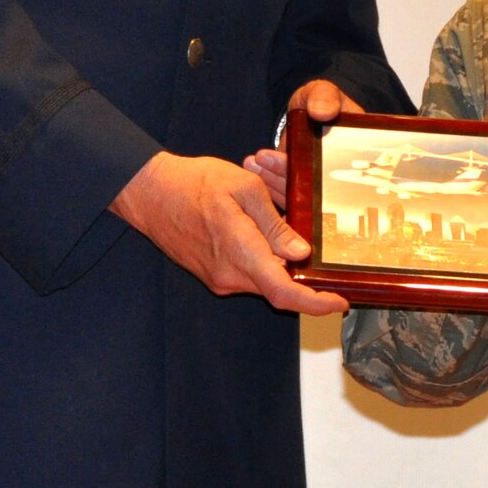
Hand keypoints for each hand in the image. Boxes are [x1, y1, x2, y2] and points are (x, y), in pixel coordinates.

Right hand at [111, 149, 348, 314]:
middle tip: (316, 242)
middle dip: (303, 270)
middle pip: (279, 285)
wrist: (148, 191)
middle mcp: (230, 275)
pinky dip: (263, 253)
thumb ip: (275, 224)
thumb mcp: (244, 190)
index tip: (339, 303)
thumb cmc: (193, 184)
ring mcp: (219, 277)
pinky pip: (248, 270)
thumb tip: (299, 253)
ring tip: (282, 213)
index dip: (315, 304)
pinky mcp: (213, 273)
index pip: (284, 293)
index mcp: (241, 253)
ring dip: (280, 255)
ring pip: (264, 275)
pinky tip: (262, 223)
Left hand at [244, 81, 365, 210]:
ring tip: (254, 162)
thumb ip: (324, 96)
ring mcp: (325, 186)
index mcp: (359, 153)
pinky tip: (255, 171)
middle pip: (320, 189)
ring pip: (303, 195)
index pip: (344, 171)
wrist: (306, 112)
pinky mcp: (307, 190)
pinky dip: (272, 187)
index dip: (319, 171)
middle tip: (263, 159)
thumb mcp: (322, 92)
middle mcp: (346, 175)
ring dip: (275, 181)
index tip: (290, 159)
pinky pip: (292, 196)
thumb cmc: (319, 101)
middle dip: (289, 176)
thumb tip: (323, 112)